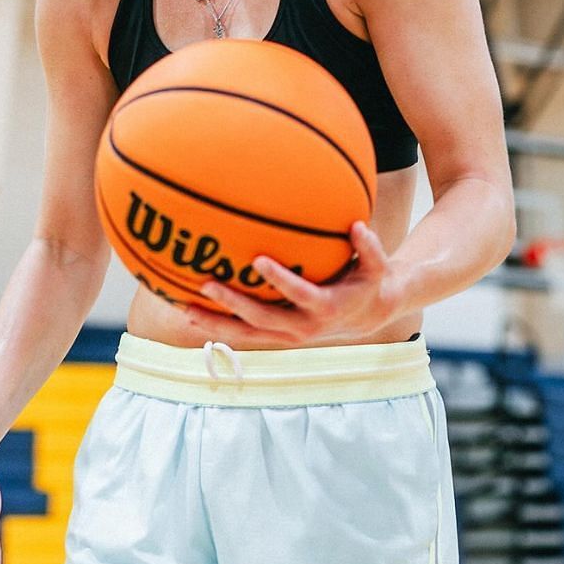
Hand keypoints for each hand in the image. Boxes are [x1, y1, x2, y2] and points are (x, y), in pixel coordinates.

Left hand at [188, 221, 407, 343]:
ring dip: (216, 324)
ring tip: (186, 309)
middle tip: (206, 284)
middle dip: (234, 304)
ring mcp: (289, 337)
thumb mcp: (377, 264)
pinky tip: (192, 313)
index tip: (258, 259)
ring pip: (247, 335)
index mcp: (326, 307)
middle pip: (262, 320)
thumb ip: (369, 246)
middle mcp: (304, 327)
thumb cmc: (368, 281)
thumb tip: (357, 224)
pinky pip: (245, 334)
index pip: (299, 293)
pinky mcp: (277, 338)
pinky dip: (219, 327)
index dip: (279, 279)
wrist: (367, 316)